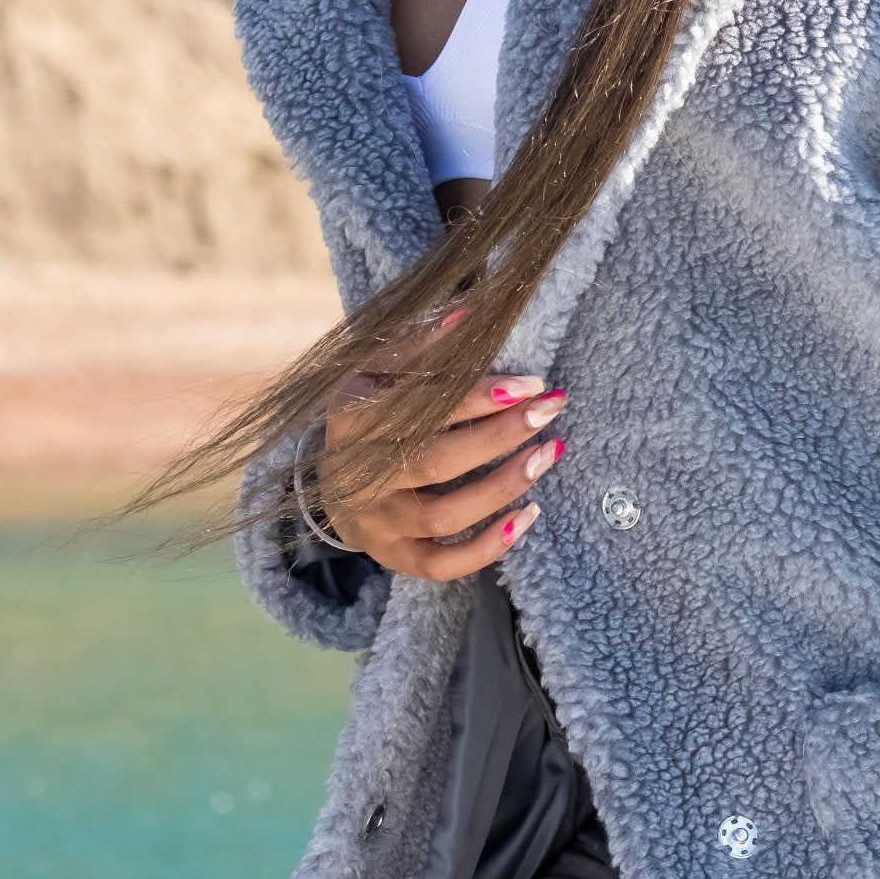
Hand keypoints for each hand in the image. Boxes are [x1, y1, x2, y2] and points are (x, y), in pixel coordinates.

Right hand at [315, 363, 567, 580]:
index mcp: (351, 419)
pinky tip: (529, 515)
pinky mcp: (394, 557)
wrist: (329, 479)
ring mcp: (375, 523)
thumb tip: (471, 313)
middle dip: (499, 436)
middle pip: (434, 462)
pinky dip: (488, 547)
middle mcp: (358, 477)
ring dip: (503, 487)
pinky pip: (443, 565)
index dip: (476, 397)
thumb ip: (423, 345)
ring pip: (444, 516)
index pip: (418, 409)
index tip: (529, 384)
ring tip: (548, 454)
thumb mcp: (380, 370)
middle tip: (550, 411)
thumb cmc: (370, 413)